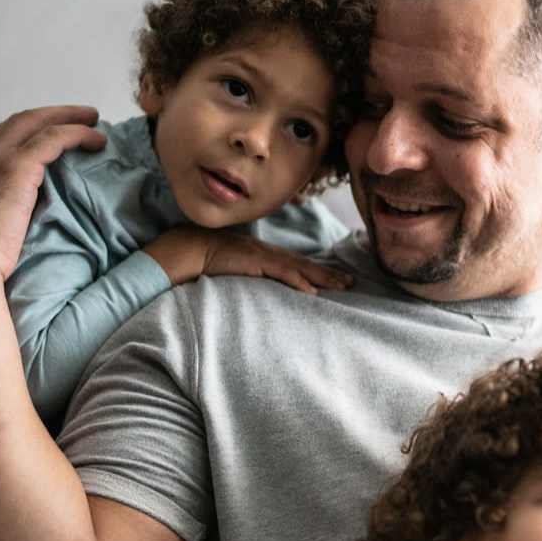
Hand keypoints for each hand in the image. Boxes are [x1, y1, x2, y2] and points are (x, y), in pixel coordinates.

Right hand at [0, 106, 106, 284]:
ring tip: (93, 119)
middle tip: (78, 116)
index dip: (24, 138)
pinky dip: (77, 133)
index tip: (47, 140)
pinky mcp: (16, 167)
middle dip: (48, 115)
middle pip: (15, 124)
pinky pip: (54, 137)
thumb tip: (14, 236)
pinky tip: (97, 139)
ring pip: (35, 122)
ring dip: (67, 117)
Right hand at [143, 227, 352, 293]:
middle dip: (329, 274)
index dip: (317, 271)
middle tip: (351, 282)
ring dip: (322, 278)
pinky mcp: (256, 263)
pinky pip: (282, 273)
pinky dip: (298, 281)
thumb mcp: (235, 267)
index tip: (336, 278)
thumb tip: (258, 288)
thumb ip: (250, 275)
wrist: (190, 248)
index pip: (297, 264)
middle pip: (305, 265)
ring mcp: (264, 256)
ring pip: (300, 268)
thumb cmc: (208, 260)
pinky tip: (312, 292)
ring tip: (343, 286)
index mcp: (264, 254)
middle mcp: (268, 253)